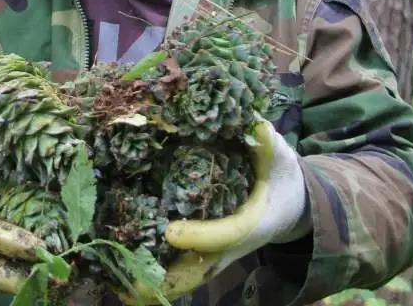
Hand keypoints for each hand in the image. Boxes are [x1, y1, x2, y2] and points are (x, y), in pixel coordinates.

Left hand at [127, 121, 308, 302]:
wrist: (292, 205)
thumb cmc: (283, 180)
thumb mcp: (282, 160)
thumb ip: (269, 144)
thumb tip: (254, 125)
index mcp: (253, 222)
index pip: (227, 233)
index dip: (201, 235)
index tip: (170, 233)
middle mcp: (232, 244)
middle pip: (200, 269)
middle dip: (169, 280)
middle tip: (133, 288)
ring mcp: (218, 252)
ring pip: (187, 274)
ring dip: (156, 280)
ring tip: (121, 288)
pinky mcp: (206, 251)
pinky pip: (181, 267)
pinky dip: (157, 272)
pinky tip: (125, 276)